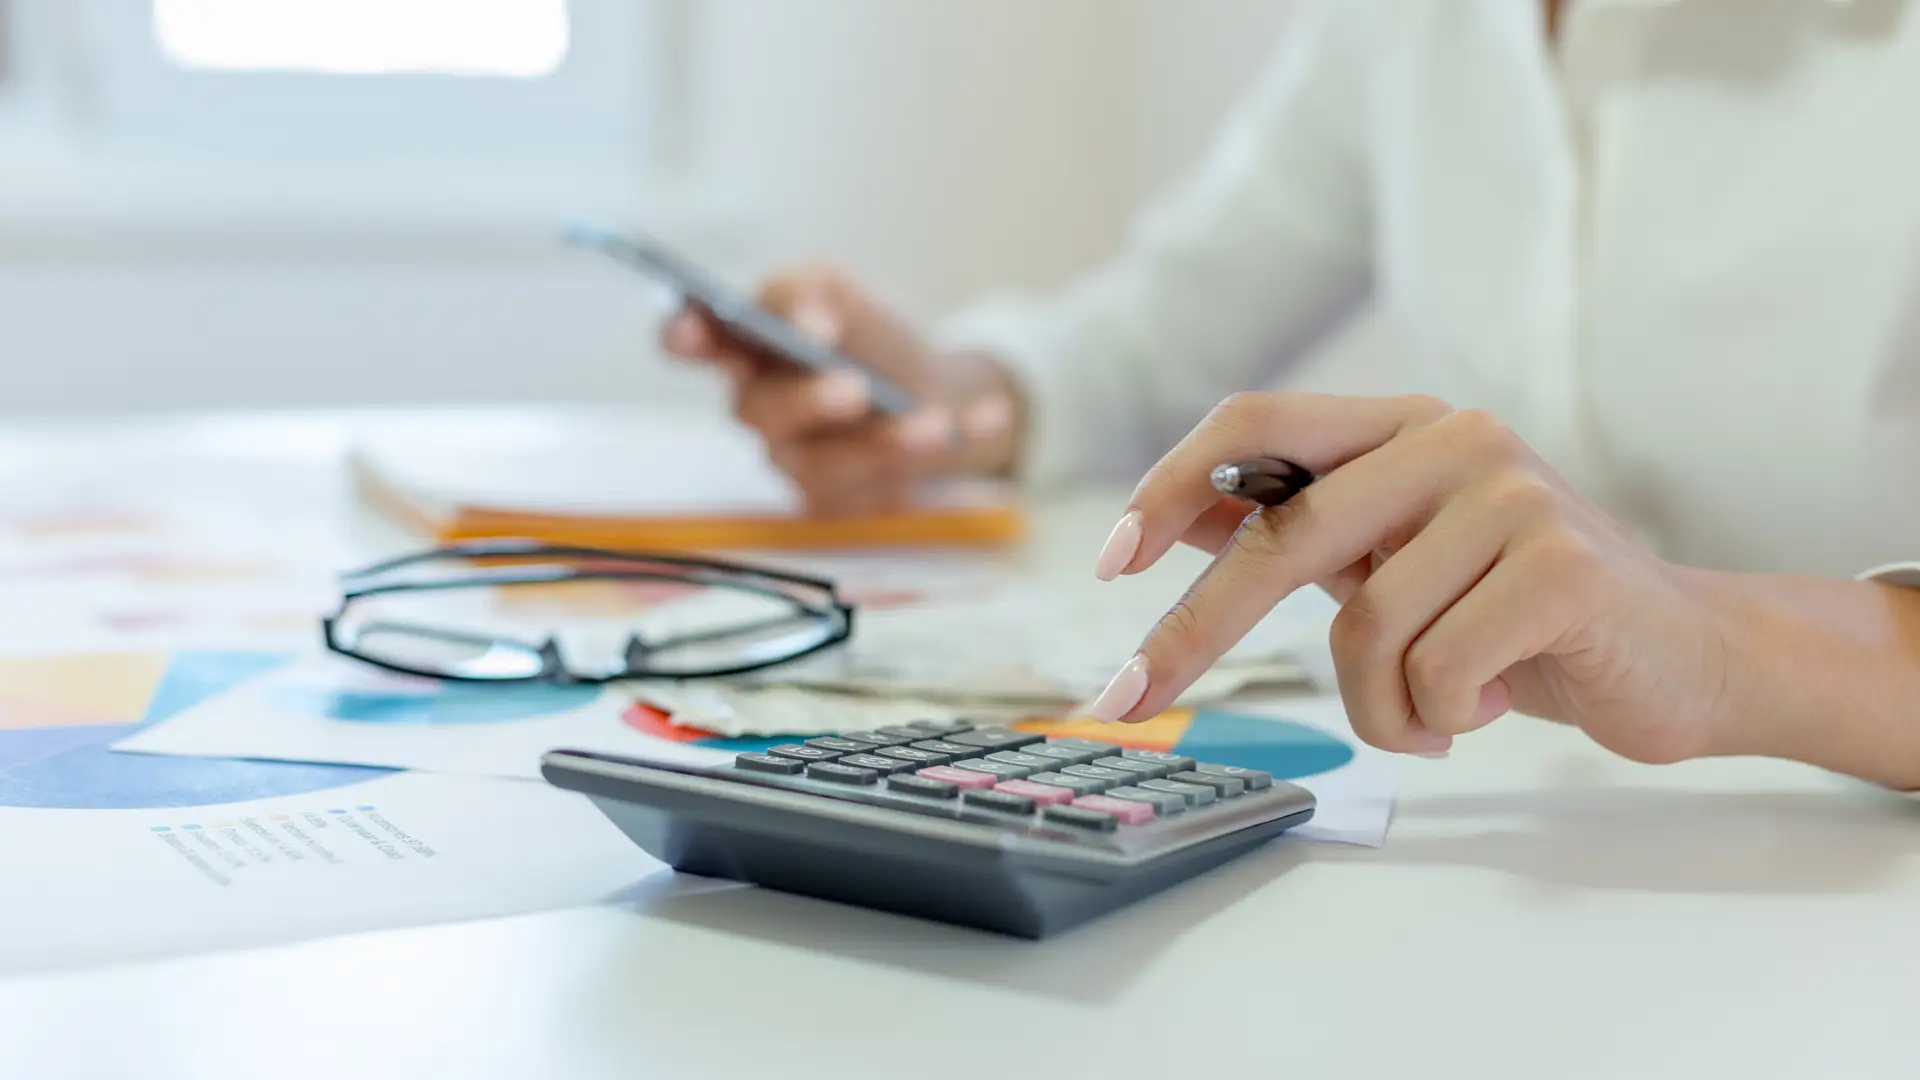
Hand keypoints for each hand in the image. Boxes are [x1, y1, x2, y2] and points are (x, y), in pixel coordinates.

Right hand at [660, 264, 1021, 514]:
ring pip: (824, 465)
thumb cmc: (868, 335)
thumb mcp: (839, 290)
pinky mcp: (845, 501)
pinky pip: (890, 487)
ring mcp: (798, 462)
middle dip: (805, 401)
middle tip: (852, 388)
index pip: (687, 342)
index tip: (697, 331)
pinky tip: (988, 419)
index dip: (681, 337)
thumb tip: (803, 324)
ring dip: (883, 443)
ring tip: (935, 423)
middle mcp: (759, 409)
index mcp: (743, 347)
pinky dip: (947, 448)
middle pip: (757, 412)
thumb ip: (807, 292)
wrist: (935, 387)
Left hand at [1083, 392, 1736, 762]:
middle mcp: (1452, 438)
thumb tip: (1177, 515)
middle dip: (1194, 632)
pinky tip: (1487, 708)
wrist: (1683, 656)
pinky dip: (1441, 719)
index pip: (1253, 426)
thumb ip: (1301, 529)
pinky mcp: (1564, 565)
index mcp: (1400, 426)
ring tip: (1433, 713)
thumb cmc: (1518, 616)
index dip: (1169, 486)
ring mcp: (1514, 494)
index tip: (1108, 563)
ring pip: (1364, 631)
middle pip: (1282, 536)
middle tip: (1127, 700)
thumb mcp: (1395, 562)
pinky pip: (1440, 671)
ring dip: (1379, 708)